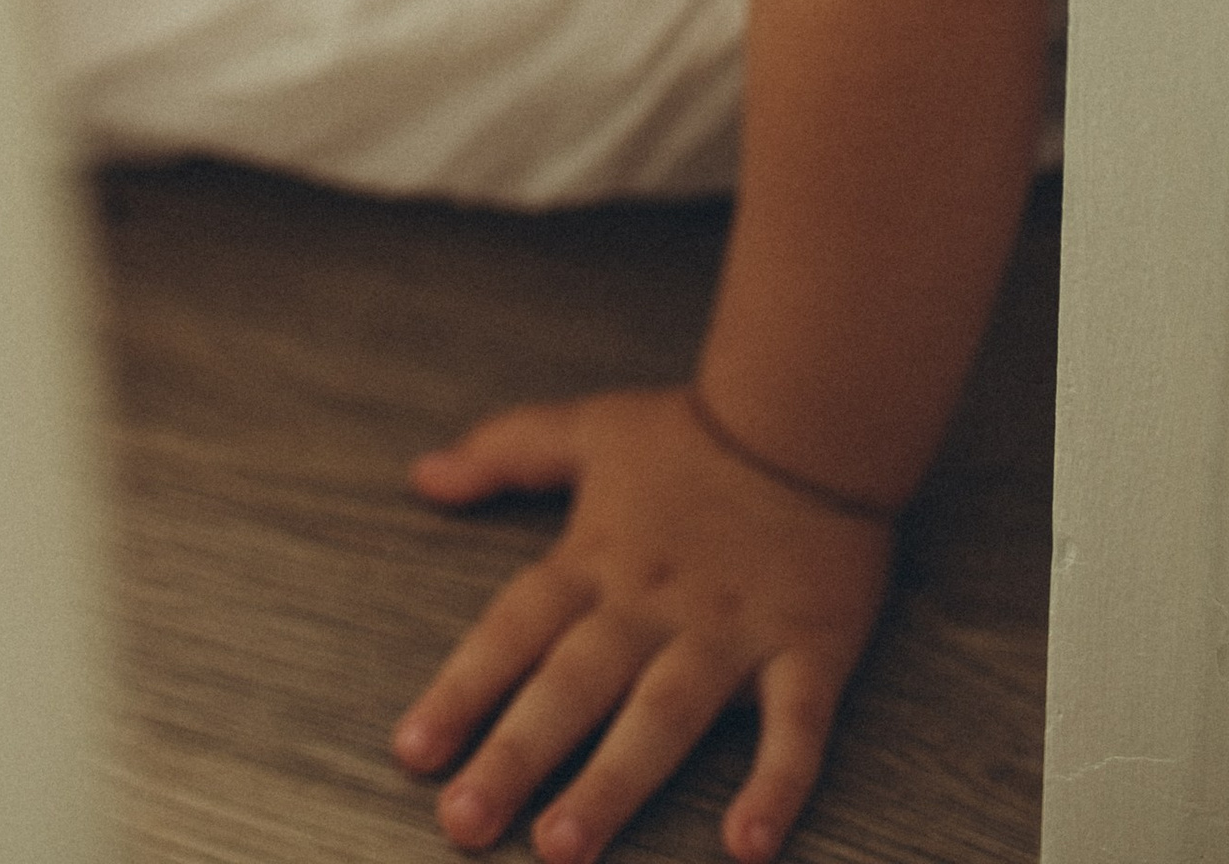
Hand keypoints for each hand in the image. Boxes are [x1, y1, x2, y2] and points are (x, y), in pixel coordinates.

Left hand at [392, 387, 892, 863]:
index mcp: (598, 557)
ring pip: (663, 715)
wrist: (815, 409)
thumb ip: (506, 452)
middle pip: (573, 684)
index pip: (515, 627)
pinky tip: (748, 845)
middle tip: (464, 824)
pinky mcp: (808, 650)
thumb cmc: (696, 432)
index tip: (413, 751)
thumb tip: (424, 475)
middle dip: (516, 755)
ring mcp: (730, 632)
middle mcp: (653, 603)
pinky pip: (795, 725)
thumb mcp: (590, 428)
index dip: (462, 688)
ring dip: (613, 783)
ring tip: (562, 848)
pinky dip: (777, 783)